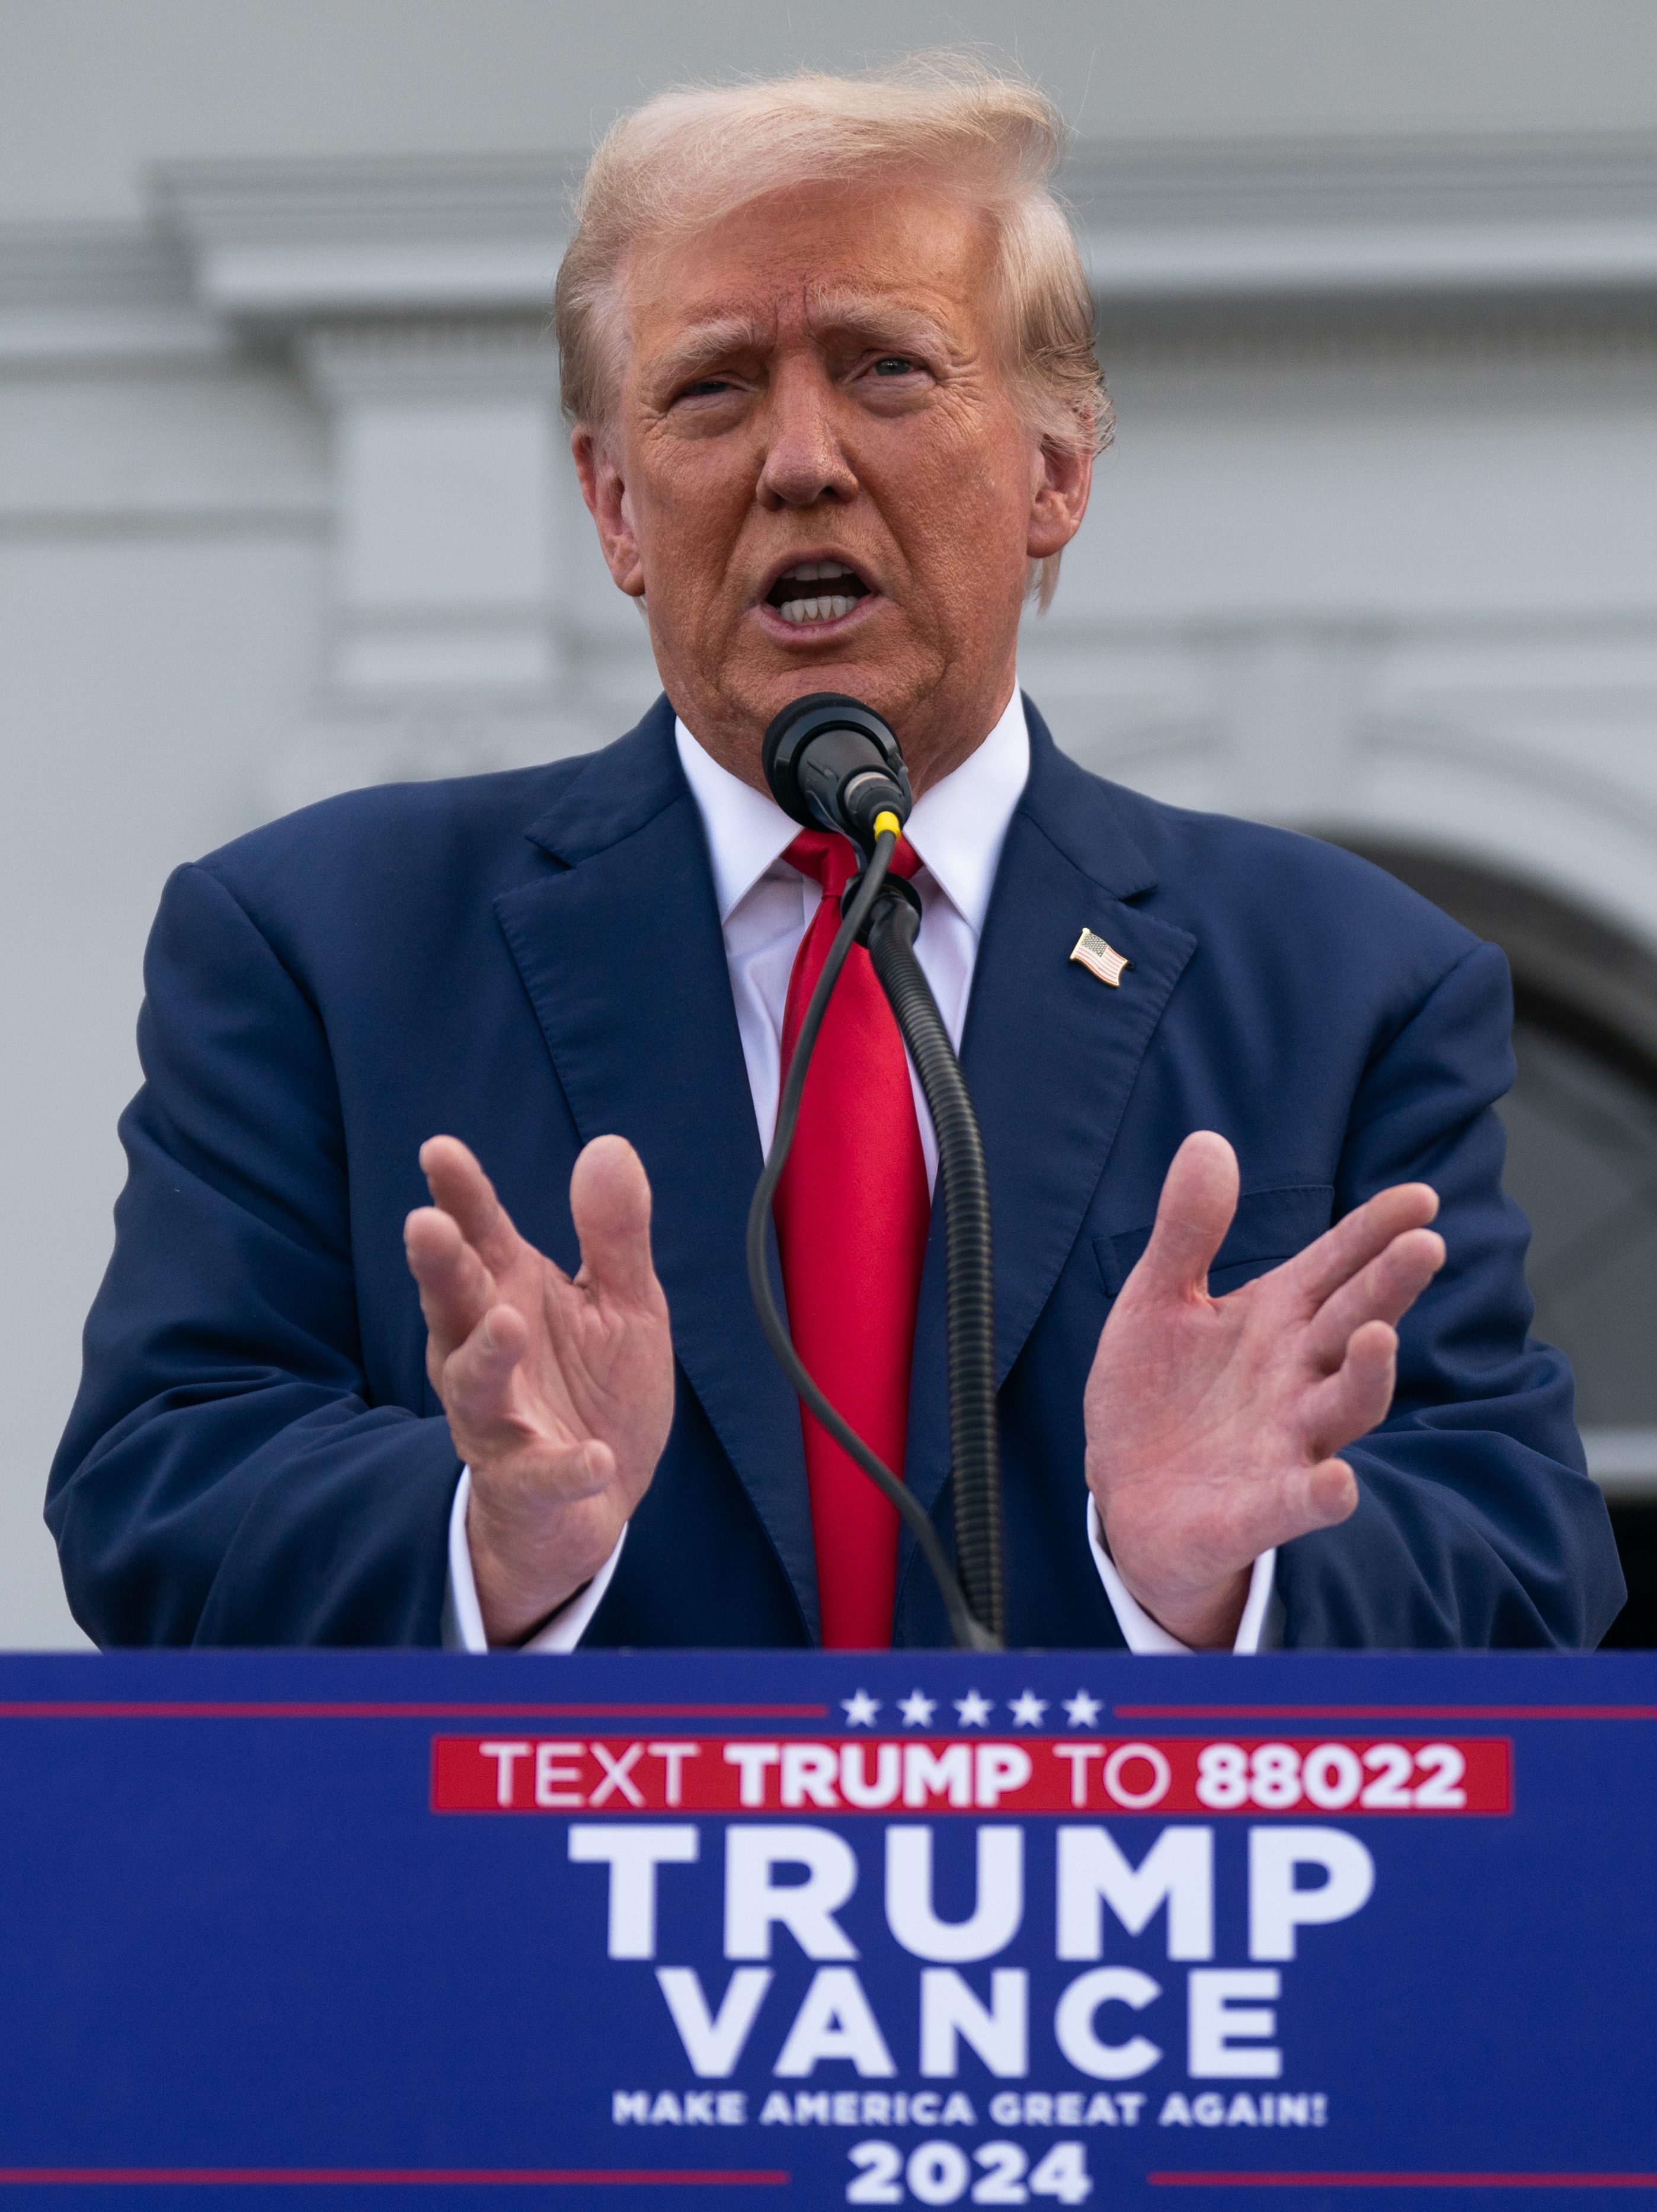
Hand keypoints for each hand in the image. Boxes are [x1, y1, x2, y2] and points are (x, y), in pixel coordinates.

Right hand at [404, 1135, 673, 1644]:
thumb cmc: (594, 1388)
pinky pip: (541, 1476)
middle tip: (425, 1225)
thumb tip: (610, 1145)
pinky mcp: (528, 1482)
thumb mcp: (622, 1302)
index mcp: (511, 1293)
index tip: (438, 1150)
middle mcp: (487, 1351)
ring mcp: (500, 1420)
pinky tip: (596, 1459)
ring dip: (487, 1356)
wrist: (593, 1505)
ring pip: (474, 1386)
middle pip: (455, 1303)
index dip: (459, 1194)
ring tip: (509, 1324)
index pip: (480, 1234)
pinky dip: (566, 1468)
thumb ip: (614, 1234)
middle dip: (440, 1267)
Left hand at [1085, 1131, 1444, 1647]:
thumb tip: (1209, 1141)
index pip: (1336, 1265)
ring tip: (1380, 1338)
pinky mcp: (1255, 1511)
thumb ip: (1188, 1230)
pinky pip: (1294, 1504)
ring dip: (1367, 1378)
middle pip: (1354, 1325)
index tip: (1420, 1196)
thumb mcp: (1157, 1300)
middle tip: (1425, 1244)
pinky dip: (1319, 1496)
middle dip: (1388, 1287)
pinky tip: (1340, 1486)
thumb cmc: (1157, 1396)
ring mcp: (1283, 1447)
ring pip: (1344, 1409)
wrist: (1125, 1497)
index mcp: (1275, 1321)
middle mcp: (1295, 1379)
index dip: (1376, 1230)